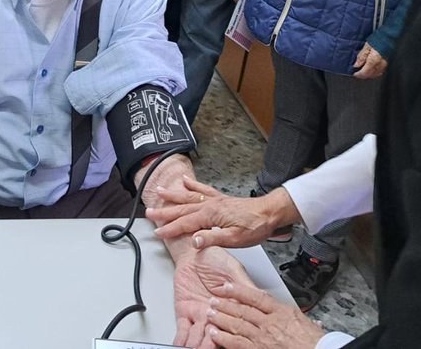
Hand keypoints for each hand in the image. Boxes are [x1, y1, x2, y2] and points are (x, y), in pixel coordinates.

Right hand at [150, 180, 301, 249]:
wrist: (270, 213)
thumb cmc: (255, 227)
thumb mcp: (235, 239)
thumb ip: (212, 238)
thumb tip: (193, 240)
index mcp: (211, 215)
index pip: (185, 224)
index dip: (170, 229)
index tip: (157, 233)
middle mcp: (210, 204)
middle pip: (182, 208)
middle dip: (165, 211)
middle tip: (150, 213)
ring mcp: (215, 200)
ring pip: (189, 196)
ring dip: (173, 196)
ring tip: (160, 192)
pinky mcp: (221, 199)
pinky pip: (203, 189)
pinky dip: (193, 184)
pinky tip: (185, 181)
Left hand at [174, 247, 255, 347]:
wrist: (191, 252)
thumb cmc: (214, 257)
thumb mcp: (233, 269)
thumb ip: (244, 286)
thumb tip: (260, 297)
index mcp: (232, 307)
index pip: (235, 326)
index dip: (234, 336)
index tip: (230, 341)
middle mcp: (218, 315)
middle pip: (218, 337)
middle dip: (211, 346)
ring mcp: (201, 317)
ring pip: (200, 338)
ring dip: (197, 347)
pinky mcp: (185, 314)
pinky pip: (183, 331)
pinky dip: (181, 340)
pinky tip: (181, 346)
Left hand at [205, 277, 326, 348]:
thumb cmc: (315, 341)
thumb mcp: (305, 321)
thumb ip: (293, 315)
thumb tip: (293, 314)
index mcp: (281, 311)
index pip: (255, 296)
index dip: (238, 290)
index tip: (226, 286)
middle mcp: (270, 322)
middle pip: (242, 309)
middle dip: (225, 304)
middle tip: (213, 299)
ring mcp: (263, 337)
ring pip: (237, 324)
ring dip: (221, 318)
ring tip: (209, 313)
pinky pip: (238, 343)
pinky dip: (224, 338)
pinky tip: (215, 334)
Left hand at [352, 43, 387, 78]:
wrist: (387, 37)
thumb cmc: (377, 40)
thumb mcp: (366, 47)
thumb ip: (361, 57)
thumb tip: (356, 65)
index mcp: (373, 60)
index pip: (364, 72)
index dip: (358, 74)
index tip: (354, 74)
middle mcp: (379, 64)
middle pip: (369, 75)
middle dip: (362, 76)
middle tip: (357, 74)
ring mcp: (384, 65)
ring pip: (375, 75)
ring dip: (368, 75)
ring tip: (363, 72)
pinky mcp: (386, 64)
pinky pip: (380, 72)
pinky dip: (374, 73)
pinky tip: (371, 71)